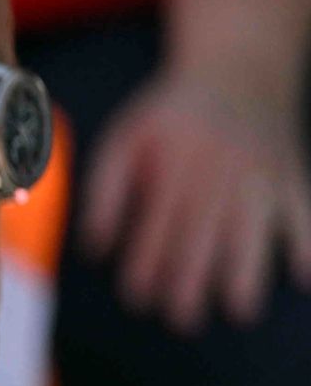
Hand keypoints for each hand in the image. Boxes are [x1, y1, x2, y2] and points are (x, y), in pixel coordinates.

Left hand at [77, 65, 310, 333]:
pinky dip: (306, 242)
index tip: (136, 297)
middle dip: (192, 277)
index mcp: (175, 161)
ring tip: (239, 311)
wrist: (239, 64)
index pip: (158, 219)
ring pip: (255, 225)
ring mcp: (261, 171)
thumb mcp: (126, 137)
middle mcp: (219, 168)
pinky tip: (303, 277)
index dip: (147, 259)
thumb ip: (107, 190)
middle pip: (205, 229)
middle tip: (181, 321)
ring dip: (248, 269)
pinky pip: (304, 209)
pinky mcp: (292, 173)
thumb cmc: (172, 113)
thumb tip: (94, 249)